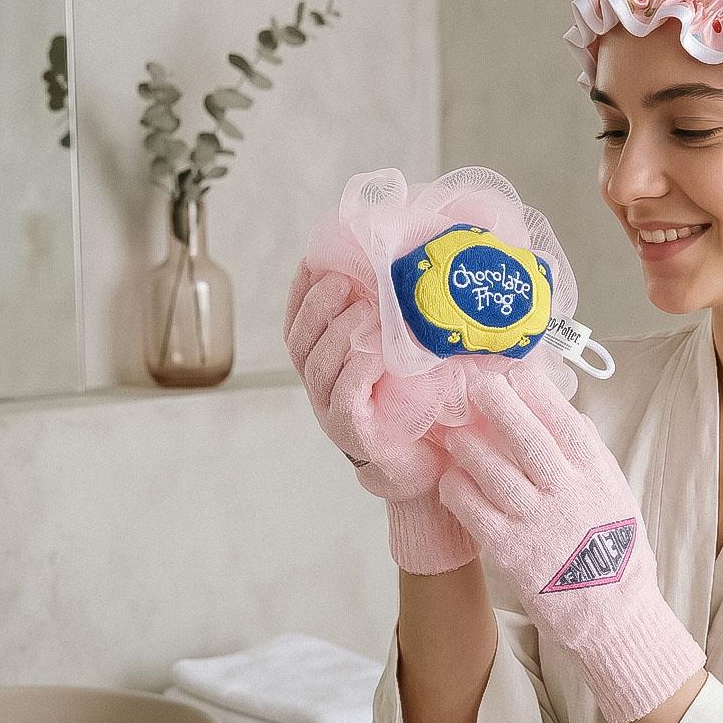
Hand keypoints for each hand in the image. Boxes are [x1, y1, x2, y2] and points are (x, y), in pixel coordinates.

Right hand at [283, 258, 475, 574]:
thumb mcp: (399, 354)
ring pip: (320, 366)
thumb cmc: (415, 402)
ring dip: (339, 333)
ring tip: (364, 311)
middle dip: (318, 305)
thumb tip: (415, 270)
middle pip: (301, 340)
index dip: (302, 289)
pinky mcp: (352, 432)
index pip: (298, 320)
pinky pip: (345, 397)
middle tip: (342, 280)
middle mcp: (319, 386)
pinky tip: (373, 353)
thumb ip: (394, 320)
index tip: (317, 259)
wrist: (424, 464)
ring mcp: (330, 411)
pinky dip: (356, 371)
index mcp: (324, 362)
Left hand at [437, 364, 705, 722]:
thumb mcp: (615, 494)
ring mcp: (540, 523)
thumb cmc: (614, 549)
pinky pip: (477, 513)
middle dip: (497, 405)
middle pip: (526, 438)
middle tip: (475, 384)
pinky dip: (460, 491)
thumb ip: (588, 457)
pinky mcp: (514, 553)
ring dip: (470, 446)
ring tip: (454, 432)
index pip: (565, 421)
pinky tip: (450, 478)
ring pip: (495, 472)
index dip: (537, 393)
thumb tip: (560, 413)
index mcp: (598, 474)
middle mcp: (569, 493)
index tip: (516, 371)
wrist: (615, 614)